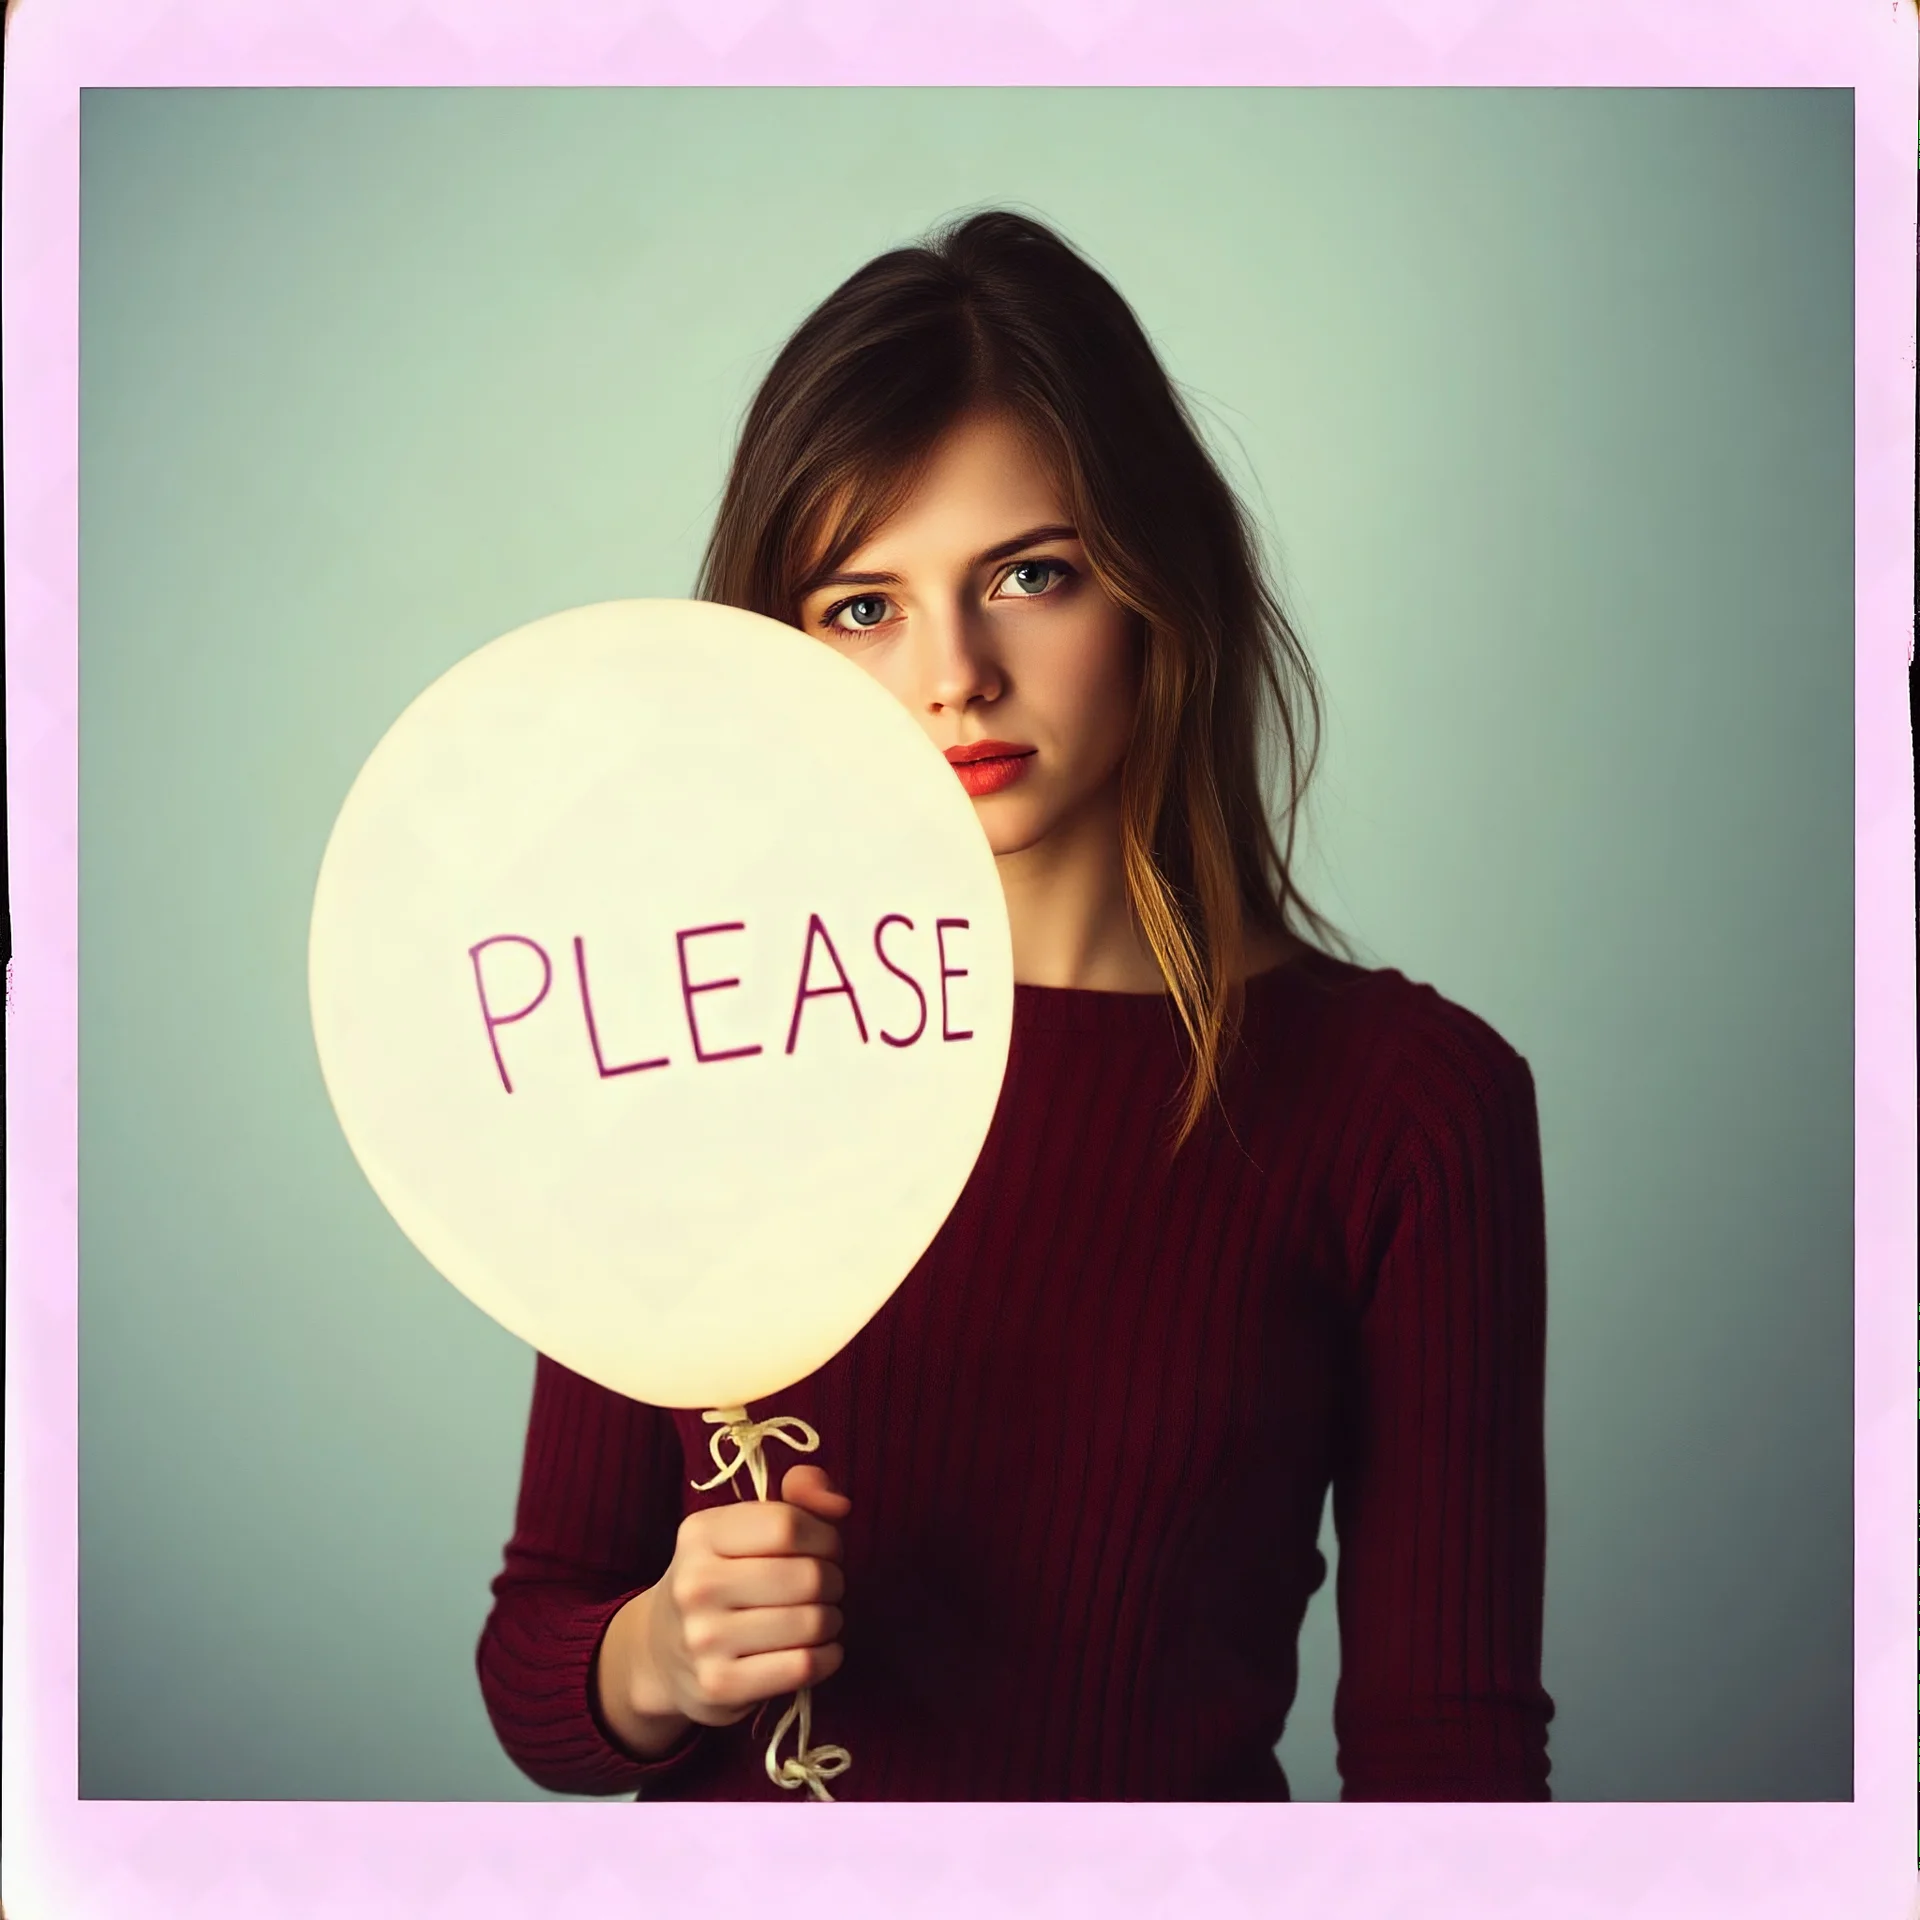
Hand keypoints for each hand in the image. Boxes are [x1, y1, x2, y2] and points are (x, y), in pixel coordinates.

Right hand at [595, 1465, 848, 1760]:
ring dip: (831, 1620)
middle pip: (808, 1576)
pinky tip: (818, 1650)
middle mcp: (695, 1584)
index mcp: (700, 1533)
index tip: (825, 1549)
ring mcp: (703, 1639)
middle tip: (824, 1588)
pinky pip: (802, 1666)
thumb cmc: (721, 1578)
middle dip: (834, 1581)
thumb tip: (841, 1505)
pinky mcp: (720, 1685)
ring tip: (818, 1618)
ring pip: (811, 1622)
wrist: (660, 1651)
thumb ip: (799, 1498)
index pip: (788, 1525)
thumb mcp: (744, 1527)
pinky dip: (827, 1657)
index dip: (825, 1537)